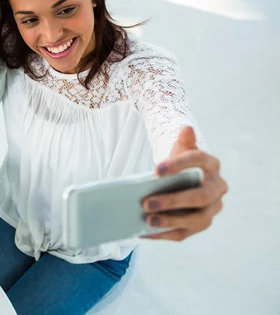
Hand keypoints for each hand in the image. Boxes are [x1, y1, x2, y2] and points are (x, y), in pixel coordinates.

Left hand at [142, 126, 227, 240]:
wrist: (188, 180)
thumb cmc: (182, 165)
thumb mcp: (182, 150)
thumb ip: (184, 142)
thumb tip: (187, 130)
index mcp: (212, 166)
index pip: (199, 161)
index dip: (178, 164)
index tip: (155, 170)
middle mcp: (218, 189)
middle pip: (199, 197)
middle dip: (172, 201)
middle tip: (146, 203)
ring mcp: (212, 210)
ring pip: (196, 220)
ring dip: (170, 221)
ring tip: (148, 221)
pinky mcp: (201, 225)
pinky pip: (184, 233)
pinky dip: (164, 233)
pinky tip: (145, 232)